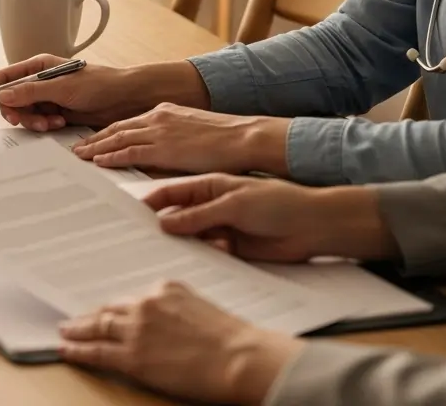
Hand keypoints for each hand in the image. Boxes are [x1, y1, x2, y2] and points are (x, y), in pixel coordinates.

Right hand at [0, 54, 125, 130]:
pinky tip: (60, 123)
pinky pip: (39, 122)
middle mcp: (41, 81)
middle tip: (25, 120)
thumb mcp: (62, 87)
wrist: (125, 99)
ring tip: (51, 122)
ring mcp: (48, 98)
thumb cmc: (100, 84)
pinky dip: (45, 126)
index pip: (6, 76)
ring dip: (34, 121)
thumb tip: (4, 94)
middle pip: (12, 99)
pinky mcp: (57, 112)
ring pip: (25, 113)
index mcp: (39, 66)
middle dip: (17, 112)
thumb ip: (31, 91)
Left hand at [58, 281, 303, 405]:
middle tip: (73, 318)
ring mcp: (136, 330)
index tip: (105, 308)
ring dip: (78, 330)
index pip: (130, 297)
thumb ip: (177, 308)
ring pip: (98, 327)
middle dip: (91, 315)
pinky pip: (96, 351)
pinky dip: (77, 350)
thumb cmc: (232, 338)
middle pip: (109, 310)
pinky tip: (66, 349)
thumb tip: (164, 321)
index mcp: (165, 289)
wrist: (240, 358)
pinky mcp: (132, 356)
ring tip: (66, 331)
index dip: (115, 305)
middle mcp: (146, 304)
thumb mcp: (201, 308)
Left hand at [72, 103, 290, 176]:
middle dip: (94, 139)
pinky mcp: (164, 147)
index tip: (93, 140)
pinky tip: (98, 161)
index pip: (128, 123)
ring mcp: (159, 131)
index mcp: (165, 112)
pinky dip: (111, 156)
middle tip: (76, 149)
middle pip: (116, 128)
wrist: (245, 137)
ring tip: (79, 156)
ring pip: (117, 138)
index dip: (107, 132)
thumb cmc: (227, 139)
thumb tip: (162, 155)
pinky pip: (130, 151)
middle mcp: (158, 117)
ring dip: (95, 148)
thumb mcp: (194, 133)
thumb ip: (173, 141)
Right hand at [142, 173, 397, 263]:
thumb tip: (164, 224)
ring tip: (158, 252)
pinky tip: (189, 260)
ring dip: (178, 244)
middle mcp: (210, 206)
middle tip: (137, 238)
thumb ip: (199, 215)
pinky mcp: (229, 248)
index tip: (131, 214)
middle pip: (176, 217)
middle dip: (158, 226)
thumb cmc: (278, 203)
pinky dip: (197, 256)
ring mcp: (219, 227)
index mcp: (209, 186)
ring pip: (189, 237)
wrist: (313, 226)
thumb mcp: (234, 205)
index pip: (171, 193)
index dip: (151, 202)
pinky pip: (205, 253)